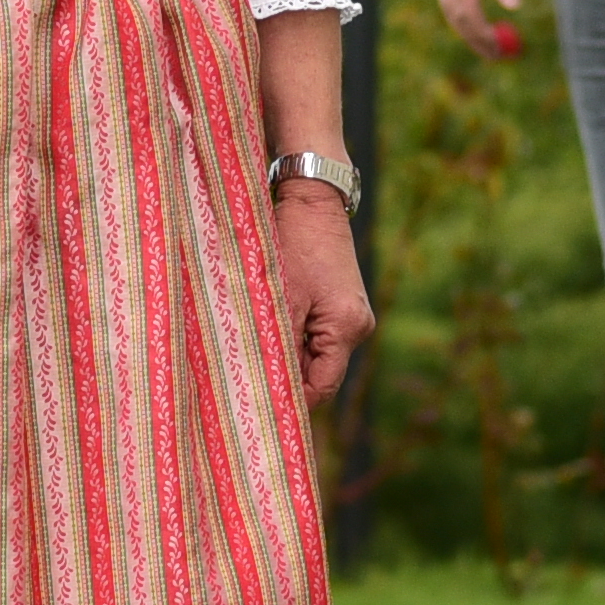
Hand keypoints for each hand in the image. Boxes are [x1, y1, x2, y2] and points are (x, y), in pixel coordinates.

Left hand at [270, 180, 375, 403]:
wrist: (313, 200)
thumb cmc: (293, 243)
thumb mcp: (279, 298)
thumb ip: (277, 345)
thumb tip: (268, 387)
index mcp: (347, 329)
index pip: (321, 387)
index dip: (291, 400)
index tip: (257, 404)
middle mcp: (358, 327)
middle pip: (319, 373)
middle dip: (285, 375)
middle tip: (246, 376)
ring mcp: (352, 316)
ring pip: (315, 354)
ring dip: (287, 351)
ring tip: (254, 342)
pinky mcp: (342, 305)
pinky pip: (317, 334)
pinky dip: (293, 334)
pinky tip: (270, 323)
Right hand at [427, 0, 527, 58]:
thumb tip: (513, 7)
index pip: (466, 6)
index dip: (480, 31)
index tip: (497, 47)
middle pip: (454, 12)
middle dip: (473, 37)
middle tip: (496, 55)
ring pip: (449, 8)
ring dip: (467, 30)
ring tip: (490, 47)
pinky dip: (462, 16)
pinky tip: (478, 27)